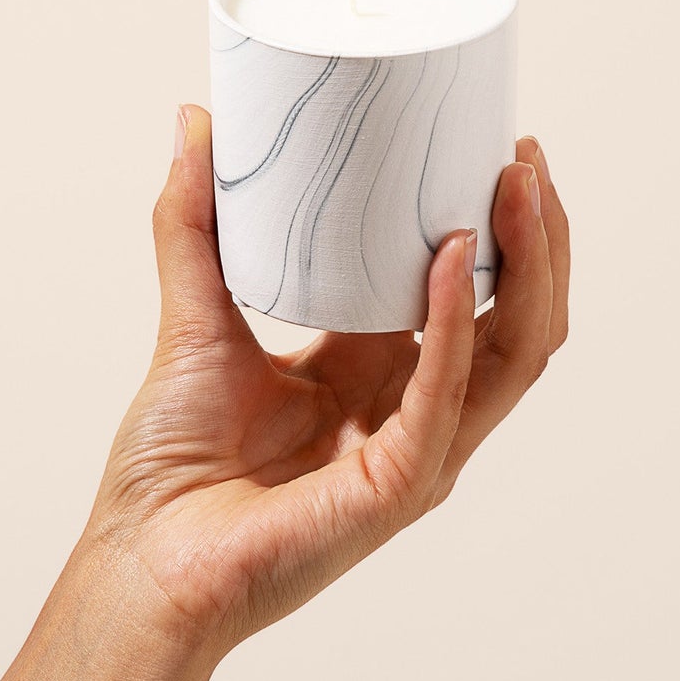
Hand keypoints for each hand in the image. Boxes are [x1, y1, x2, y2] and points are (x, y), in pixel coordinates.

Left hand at [80, 103, 570, 661]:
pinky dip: (457, 320)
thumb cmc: (170, 463)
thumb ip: (195, 223)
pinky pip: (448, 391)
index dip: (496, 224)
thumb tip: (195, 120)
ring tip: (517, 185)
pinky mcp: (400, 482)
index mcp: (382, 375)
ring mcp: (420, 450)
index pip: (473, 295)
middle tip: (524, 154)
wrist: (143, 560)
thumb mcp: (193, 315)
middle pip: (519, 319)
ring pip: (516, 353)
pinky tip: (452, 256)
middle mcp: (416, 411)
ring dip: (529, 265)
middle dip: (536, 235)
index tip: (494, 143)